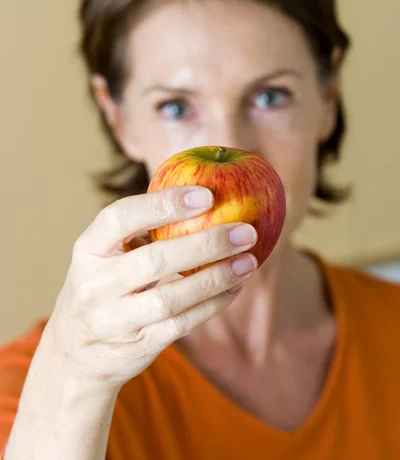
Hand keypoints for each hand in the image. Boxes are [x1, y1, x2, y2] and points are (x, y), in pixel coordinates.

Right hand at [48, 186, 257, 392]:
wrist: (77, 352)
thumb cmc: (104, 286)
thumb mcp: (106, 254)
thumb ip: (141, 229)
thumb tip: (204, 195)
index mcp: (88, 249)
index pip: (119, 217)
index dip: (162, 204)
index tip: (206, 195)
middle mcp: (95, 284)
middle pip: (154, 260)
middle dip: (206, 243)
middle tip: (245, 231)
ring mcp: (113, 319)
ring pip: (171, 298)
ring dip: (216, 278)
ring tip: (248, 261)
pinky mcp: (135, 346)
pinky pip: (181, 325)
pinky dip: (212, 305)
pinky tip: (234, 288)